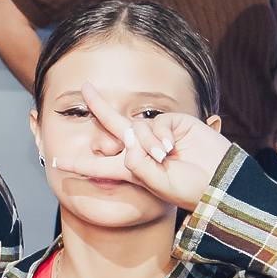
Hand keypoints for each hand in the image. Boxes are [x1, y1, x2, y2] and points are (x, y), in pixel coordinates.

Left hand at [49, 80, 232, 211]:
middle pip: (113, 126)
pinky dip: (160, 136)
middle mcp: (141, 149)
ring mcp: (158, 135)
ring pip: (136, 131)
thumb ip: (137, 166)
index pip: (100, 165)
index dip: (79, 163)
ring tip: (164, 158)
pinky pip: (155, 124)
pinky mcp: (174, 123)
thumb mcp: (156, 185)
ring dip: (146, 145)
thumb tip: (126, 141)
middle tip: (84, 87)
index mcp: (133, 169)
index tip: (56, 160)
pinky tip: (171, 148)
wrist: (220, 183)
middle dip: (98, 105)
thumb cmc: (190, 190)